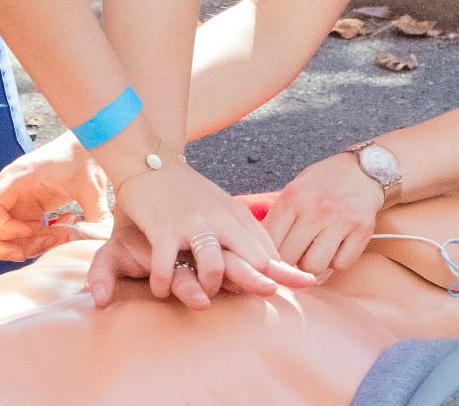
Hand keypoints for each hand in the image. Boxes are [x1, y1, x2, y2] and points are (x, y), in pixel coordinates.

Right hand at [0, 131, 109, 261]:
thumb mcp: (93, 187)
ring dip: (20, 246)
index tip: (29, 231)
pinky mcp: (23, 210)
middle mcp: (9, 189)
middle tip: (28, 251)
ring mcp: (13, 201)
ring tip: (55, 238)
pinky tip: (57, 232)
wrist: (86, 146)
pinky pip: (13, 235)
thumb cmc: (85, 159)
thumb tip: (99, 240)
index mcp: (19, 177)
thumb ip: (97, 214)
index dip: (1, 228)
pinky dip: (31, 243)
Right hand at [106, 158, 316, 305]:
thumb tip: (270, 261)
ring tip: (201, 299)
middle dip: (263, 280)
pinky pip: (166, 266)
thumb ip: (242, 233)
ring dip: (209, 287)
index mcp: (235, 217)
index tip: (308, 284)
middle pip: (250, 257)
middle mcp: (219, 220)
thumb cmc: (187, 192)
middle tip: (269, 295)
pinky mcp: (163, 228)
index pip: (267, 248)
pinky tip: (160, 290)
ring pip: (213, 266)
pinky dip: (164, 283)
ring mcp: (191, 224)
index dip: (287, 269)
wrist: (150, 159)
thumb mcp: (222, 207)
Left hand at [262, 154, 386, 277]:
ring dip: (314, 263)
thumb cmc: (323, 183)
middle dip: (292, 260)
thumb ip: (279, 217)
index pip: (270, 241)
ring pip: (315, 266)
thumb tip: (259, 252)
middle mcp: (316, 207)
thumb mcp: (295, 190)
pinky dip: (337, 261)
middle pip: (290, 258)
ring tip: (317, 250)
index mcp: (294, 196)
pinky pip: (340, 265)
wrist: (364, 169)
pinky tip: (337, 246)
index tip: (275, 256)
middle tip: (299, 252)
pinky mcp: (362, 229)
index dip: (270, 254)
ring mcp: (341, 219)